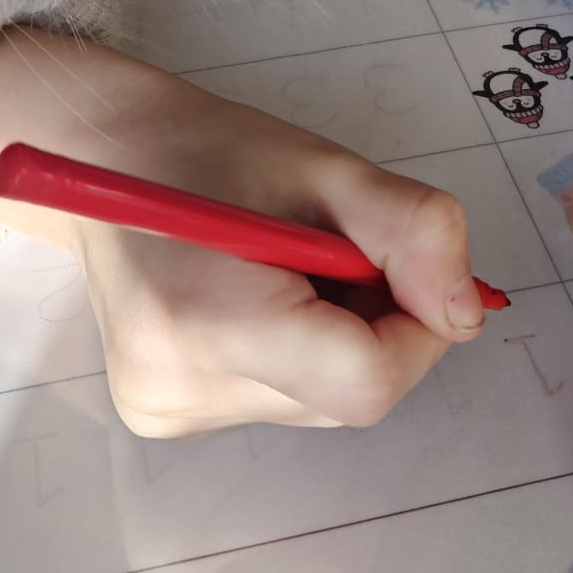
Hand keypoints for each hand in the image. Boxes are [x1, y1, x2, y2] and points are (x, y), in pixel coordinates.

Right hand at [0, 30, 486, 434]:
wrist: (106, 159)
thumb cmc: (217, 153)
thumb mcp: (331, 170)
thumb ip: (414, 233)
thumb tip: (466, 318)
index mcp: (209, 321)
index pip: (365, 381)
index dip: (414, 329)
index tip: (401, 268)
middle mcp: (181, 389)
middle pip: (346, 396)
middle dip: (374, 325)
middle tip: (333, 250)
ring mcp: (168, 413)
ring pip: (321, 403)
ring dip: (337, 339)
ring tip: (282, 269)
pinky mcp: (166, 420)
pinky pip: (280, 400)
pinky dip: (297, 354)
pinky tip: (253, 300)